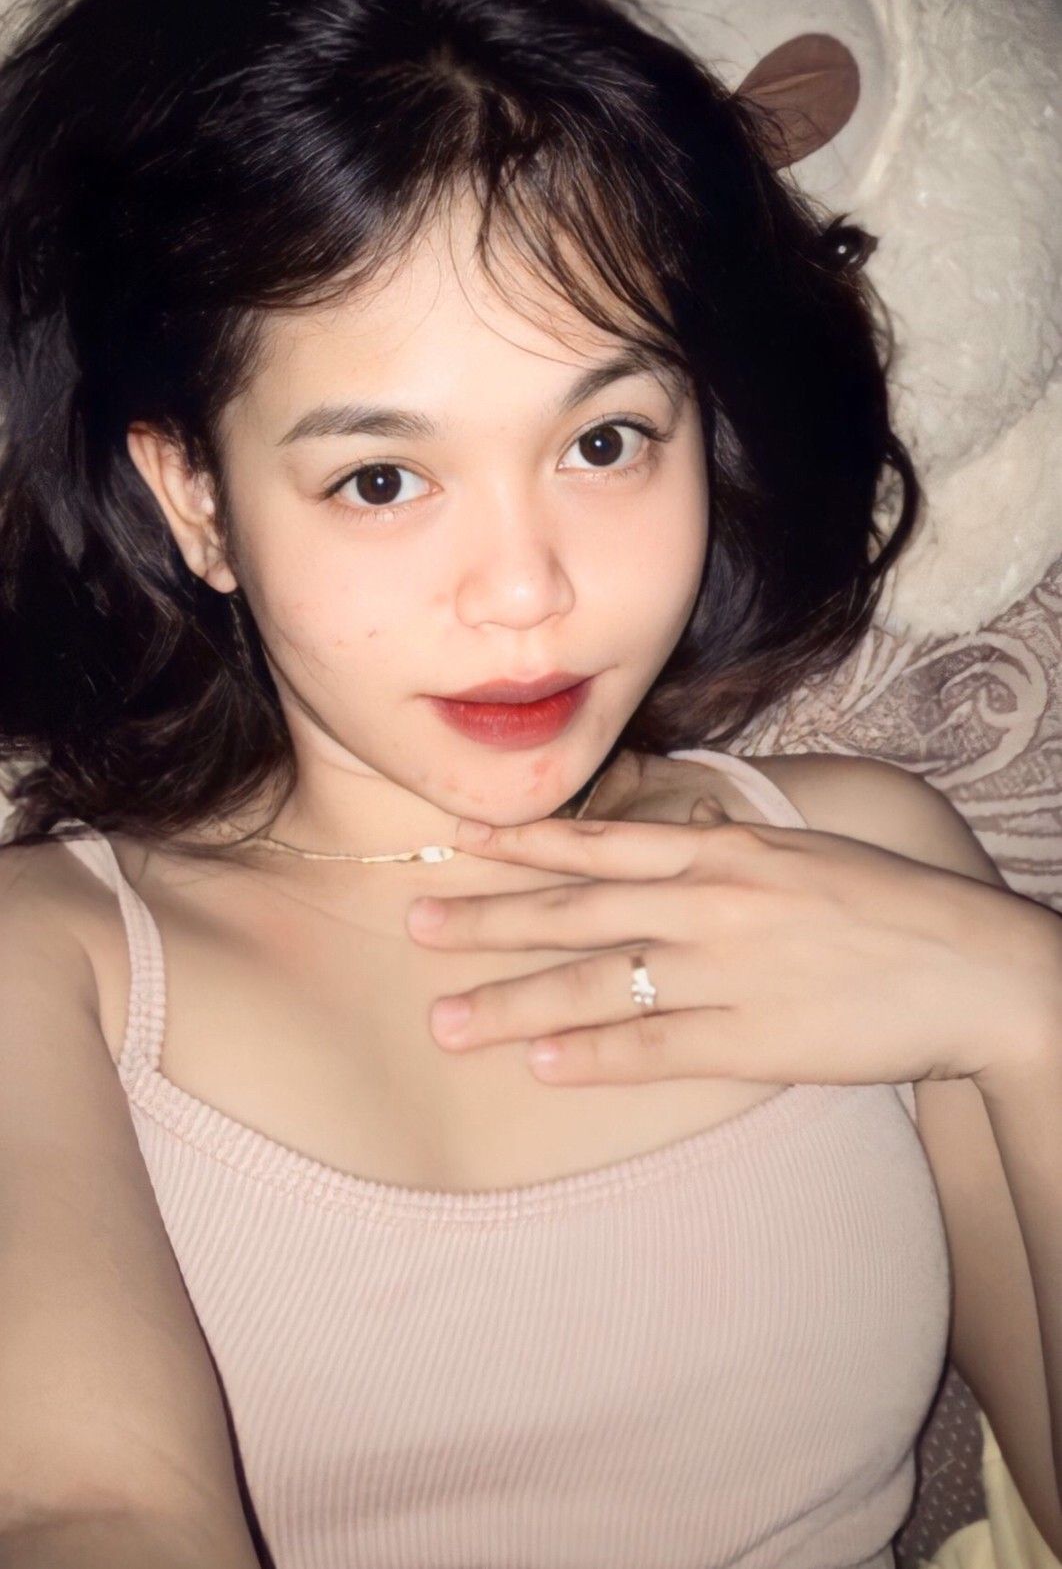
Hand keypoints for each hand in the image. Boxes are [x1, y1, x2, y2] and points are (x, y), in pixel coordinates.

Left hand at [407, 810, 1061, 1087]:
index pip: (597, 845)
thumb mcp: (797, 851)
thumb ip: (721, 853)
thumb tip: (660, 851)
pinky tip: (540, 1063)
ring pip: (595, 983)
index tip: (457, 844)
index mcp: (722, 849)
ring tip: (447, 1020)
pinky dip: (591, 1055)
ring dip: (513, 1001)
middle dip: (488, 922)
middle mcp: (711, 901)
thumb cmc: (886, 904)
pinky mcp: (750, 1038)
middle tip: (416, 928)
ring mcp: (726, 970)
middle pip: (574, 914)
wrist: (969, 966)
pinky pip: (653, 1049)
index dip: (521, 846)